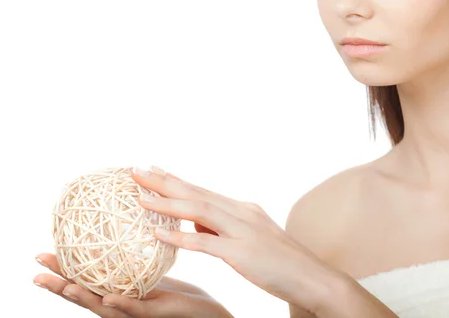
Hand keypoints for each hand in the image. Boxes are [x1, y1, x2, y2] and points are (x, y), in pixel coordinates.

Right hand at [33, 253, 232, 317]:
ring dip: (83, 297)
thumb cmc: (177, 293)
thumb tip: (121, 223)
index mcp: (118, 291)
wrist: (204, 313)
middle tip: (35, 274)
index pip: (84, 279)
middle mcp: (121, 305)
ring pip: (104, 306)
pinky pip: (137, 310)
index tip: (39, 254)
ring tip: (64, 286)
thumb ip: (133, 257)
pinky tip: (110, 298)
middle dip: (59, 287)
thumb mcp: (150, 271)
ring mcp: (137, 313)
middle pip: (85, 296)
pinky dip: (121, 305)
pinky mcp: (157, 315)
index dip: (61, 270)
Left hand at [132, 167, 343, 314]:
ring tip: (139, 196)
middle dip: (163, 181)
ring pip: (198, 210)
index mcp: (242, 209)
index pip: (201, 190)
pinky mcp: (243, 253)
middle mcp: (241, 213)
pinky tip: (159, 233)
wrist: (313, 278)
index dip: (175, 180)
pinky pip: (206, 244)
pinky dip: (181, 236)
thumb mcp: (250, 239)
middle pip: (195, 193)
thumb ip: (222, 228)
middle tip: (135, 170)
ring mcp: (242, 231)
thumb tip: (194, 223)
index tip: (152, 169)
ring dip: (166, 202)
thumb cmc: (281, 262)